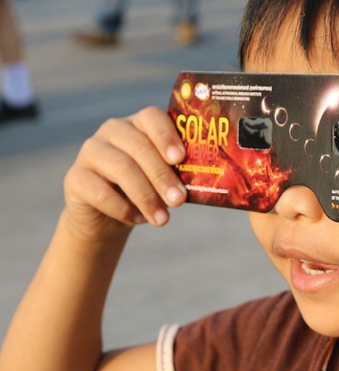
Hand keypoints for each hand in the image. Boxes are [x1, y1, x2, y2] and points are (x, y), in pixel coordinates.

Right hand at [63, 106, 186, 241]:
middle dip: (162, 176)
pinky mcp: (74, 177)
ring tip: (162, 219)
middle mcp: (112, 131)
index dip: (166, 136)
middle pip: (139, 147)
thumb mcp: (163, 178)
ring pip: (122, 169)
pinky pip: (100, 191)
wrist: (110, 215)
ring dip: (146, 197)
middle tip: (179, 200)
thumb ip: (177, 173)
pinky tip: (136, 219)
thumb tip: (199, 183)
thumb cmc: (146, 189)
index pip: (152, 117)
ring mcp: (90, 151)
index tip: (180, 158)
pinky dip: (122, 209)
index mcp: (139, 124)